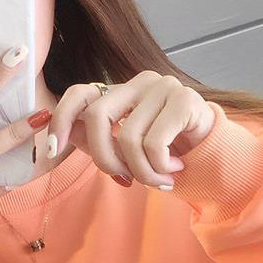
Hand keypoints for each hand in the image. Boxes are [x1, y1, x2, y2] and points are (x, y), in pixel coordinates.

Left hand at [43, 72, 216, 188]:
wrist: (210, 153)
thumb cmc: (164, 151)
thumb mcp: (124, 147)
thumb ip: (94, 141)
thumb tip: (53, 145)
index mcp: (119, 91)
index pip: (79, 93)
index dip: (61, 119)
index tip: (52, 149)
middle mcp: (138, 82)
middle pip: (97, 117)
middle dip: (105, 159)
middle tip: (125, 180)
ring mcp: (162, 86)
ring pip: (128, 138)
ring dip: (142, 172)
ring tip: (158, 180)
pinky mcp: (184, 99)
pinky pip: (154, 143)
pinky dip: (160, 167)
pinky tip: (175, 169)